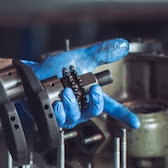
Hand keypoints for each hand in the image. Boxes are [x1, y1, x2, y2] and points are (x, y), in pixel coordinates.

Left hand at [24, 38, 139, 129]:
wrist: (32, 73)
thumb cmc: (54, 68)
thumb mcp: (79, 58)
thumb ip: (101, 53)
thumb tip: (123, 45)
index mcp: (89, 95)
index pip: (111, 107)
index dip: (124, 115)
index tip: (135, 122)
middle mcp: (80, 107)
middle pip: (95, 111)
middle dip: (94, 102)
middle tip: (92, 90)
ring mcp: (67, 114)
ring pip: (76, 117)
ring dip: (73, 105)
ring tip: (67, 92)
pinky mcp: (52, 117)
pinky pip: (59, 120)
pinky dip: (59, 111)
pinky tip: (56, 103)